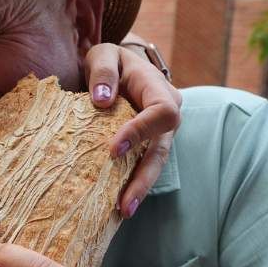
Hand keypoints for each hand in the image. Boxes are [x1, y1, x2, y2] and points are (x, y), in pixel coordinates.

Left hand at [82, 42, 180, 216]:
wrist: (117, 69)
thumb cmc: (110, 62)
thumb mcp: (103, 54)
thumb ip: (102, 71)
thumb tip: (101, 100)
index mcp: (159, 90)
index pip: (162, 114)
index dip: (141, 132)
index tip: (113, 149)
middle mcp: (166, 115)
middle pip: (161, 151)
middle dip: (144, 178)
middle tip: (125, 205)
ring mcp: (159, 135)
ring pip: (154, 165)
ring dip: (139, 189)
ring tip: (123, 212)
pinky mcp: (146, 147)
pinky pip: (141, 168)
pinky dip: (130, 186)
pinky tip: (116, 206)